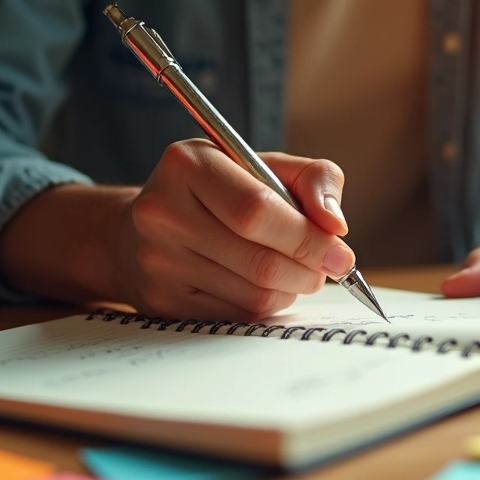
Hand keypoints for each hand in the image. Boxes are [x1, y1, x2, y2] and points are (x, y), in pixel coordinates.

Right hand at [0, 139, 353, 321]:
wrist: (139, 230)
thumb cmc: (215, 193)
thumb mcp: (259, 165)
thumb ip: (310, 179)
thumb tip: (335, 224)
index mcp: (188, 165)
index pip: (258, 210)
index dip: (308, 236)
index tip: (340, 250)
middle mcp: (163, 212)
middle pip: (259, 259)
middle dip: (308, 268)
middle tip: (328, 267)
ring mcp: (157, 261)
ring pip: (253, 293)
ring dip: (291, 289)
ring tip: (295, 273)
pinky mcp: (161, 301)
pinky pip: (237, 315)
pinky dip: (266, 304)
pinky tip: (265, 286)